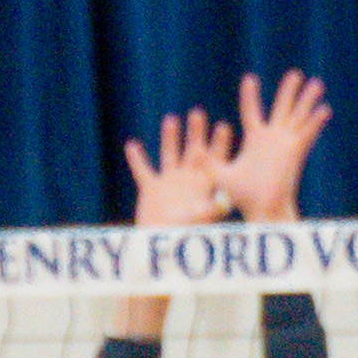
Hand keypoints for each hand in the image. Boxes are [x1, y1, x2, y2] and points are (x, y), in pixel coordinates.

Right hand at [123, 103, 244, 242]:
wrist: (161, 244)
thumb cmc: (185, 234)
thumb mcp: (201, 220)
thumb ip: (211, 210)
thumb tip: (225, 203)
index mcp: (203, 186)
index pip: (213, 161)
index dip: (219, 144)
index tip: (224, 126)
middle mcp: (187, 180)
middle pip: (193, 151)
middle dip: (195, 133)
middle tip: (198, 113)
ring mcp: (168, 182)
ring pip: (169, 154)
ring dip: (169, 138)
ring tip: (171, 119)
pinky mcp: (150, 188)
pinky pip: (142, 170)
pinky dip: (137, 159)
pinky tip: (131, 145)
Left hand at [203, 71, 329, 228]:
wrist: (262, 210)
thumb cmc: (243, 197)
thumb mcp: (222, 175)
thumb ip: (210, 162)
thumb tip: (195, 152)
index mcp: (255, 140)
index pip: (252, 111)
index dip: (250, 95)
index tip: (250, 78)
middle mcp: (273, 139)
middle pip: (282, 108)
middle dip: (289, 91)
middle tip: (296, 73)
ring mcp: (286, 144)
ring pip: (298, 116)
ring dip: (307, 100)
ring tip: (317, 83)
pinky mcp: (295, 153)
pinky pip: (307, 134)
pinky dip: (315, 122)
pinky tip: (324, 109)